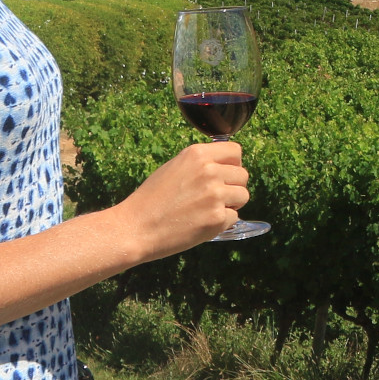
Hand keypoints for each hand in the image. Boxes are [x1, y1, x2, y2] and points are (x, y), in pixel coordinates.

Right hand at [119, 141, 249, 259]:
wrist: (135, 228)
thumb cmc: (151, 200)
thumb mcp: (174, 168)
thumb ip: (201, 164)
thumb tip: (226, 166)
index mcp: (197, 154)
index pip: (235, 151)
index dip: (232, 165)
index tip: (224, 174)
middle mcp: (209, 171)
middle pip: (243, 175)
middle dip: (232, 186)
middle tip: (213, 198)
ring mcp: (215, 195)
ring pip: (243, 196)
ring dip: (231, 204)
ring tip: (207, 210)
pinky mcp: (217, 218)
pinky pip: (234, 217)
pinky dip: (222, 223)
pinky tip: (201, 223)